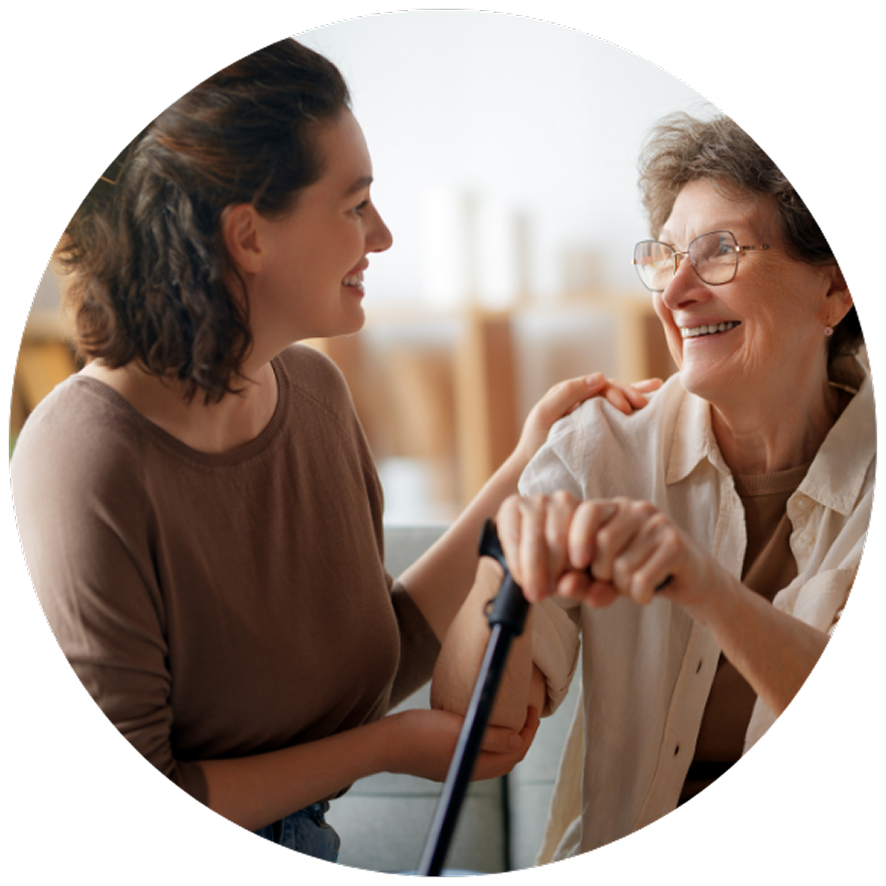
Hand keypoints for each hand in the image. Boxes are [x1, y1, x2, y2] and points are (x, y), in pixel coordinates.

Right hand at [386, 706, 539, 782]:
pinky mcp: (444, 760)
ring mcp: (455, 766)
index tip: (533, 710)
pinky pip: (476, 752)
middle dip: (521, 737)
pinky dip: (488, 740)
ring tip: (509, 716)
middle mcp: (468, 770)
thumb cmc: (420, 733)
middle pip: (506, 758)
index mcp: (475, 766)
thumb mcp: (459, 730)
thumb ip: (489, 737)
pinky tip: (481, 723)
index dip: (529, 733)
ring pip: (491, 756)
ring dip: (505, 739)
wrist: (385, 743)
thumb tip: (518, 741)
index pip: (514, 753)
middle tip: (526, 712)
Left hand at [495, 491, 722, 609]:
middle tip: (615, 581)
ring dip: (623, 587)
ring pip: (622, 566)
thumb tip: (563, 588)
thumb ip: (582, 581)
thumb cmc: (639, 573)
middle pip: (602, 542)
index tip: (577, 565)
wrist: (690, 580)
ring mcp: (659, 524)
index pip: (588, 511)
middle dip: (602, 573)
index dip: (576, 538)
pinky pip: (642, 578)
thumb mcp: (605, 576)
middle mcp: (637, 509)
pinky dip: (639, 594)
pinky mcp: (676, 544)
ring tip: (633, 585)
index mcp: (615, 508)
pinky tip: (646, 593)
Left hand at [515, 374, 661, 466]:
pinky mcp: (599, 429)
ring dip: (637, 395)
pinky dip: (634, 405)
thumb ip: (567, 393)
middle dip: (630, 394)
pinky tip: (653, 398)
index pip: (600, 386)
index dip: (615, 393)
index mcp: (572, 393)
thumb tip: (600, 376)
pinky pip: (619, 414)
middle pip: (613, 390)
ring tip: (657, 392)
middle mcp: (584, 399)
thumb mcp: (545, 413)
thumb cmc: (536, 441)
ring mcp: (593, 414)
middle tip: (644, 404)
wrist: (532, 467)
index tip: (624, 408)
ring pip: (619, 399)